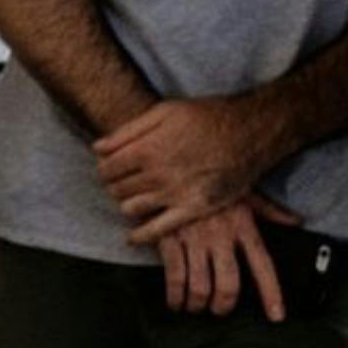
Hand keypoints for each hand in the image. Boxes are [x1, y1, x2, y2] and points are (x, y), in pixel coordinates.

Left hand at [96, 95, 280, 243]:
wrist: (251, 131)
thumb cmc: (208, 116)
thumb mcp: (166, 111)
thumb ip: (129, 130)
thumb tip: (97, 148)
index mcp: (148, 148)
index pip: (107, 168)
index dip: (104, 167)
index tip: (110, 166)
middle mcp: (158, 174)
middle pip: (117, 188)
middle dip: (114, 184)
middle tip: (123, 180)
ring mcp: (176, 193)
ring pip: (132, 208)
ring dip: (126, 203)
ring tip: (134, 196)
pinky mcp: (194, 208)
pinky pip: (158, 230)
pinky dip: (141, 236)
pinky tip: (133, 236)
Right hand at [158, 195, 300, 319]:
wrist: (171, 167)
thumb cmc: (211, 182)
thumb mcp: (245, 192)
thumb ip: (271, 211)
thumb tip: (298, 221)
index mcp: (244, 226)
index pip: (263, 265)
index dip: (272, 293)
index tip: (276, 316)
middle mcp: (222, 236)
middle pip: (229, 285)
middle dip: (223, 306)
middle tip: (218, 309)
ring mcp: (196, 239)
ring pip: (200, 288)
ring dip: (197, 305)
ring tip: (195, 305)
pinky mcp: (170, 240)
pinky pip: (175, 280)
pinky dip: (175, 297)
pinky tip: (175, 301)